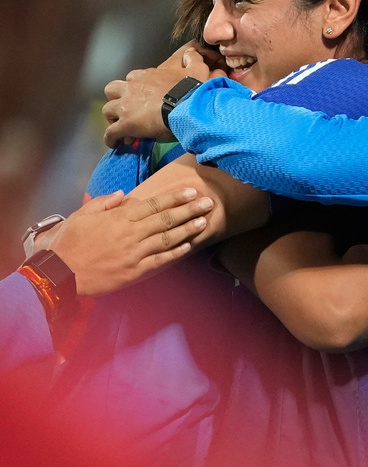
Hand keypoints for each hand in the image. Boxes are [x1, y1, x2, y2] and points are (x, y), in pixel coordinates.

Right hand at [45, 187, 214, 295]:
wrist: (59, 275)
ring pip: (168, 238)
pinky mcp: (135, 271)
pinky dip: (176, 253)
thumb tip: (122, 194)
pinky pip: (161, 260)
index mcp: (119, 217)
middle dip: (190, 210)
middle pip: (167, 219)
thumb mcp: (81, 216)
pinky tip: (190, 246)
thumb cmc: (67, 243)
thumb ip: (103, 203)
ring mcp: (135, 253)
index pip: (154, 204)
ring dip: (188, 229)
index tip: (192, 192)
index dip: (175, 197)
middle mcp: (132, 233)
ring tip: (205, 222)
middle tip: (209, 203)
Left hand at [102, 41, 226, 147]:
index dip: (136, 88)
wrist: (187, 108)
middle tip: (127, 110)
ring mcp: (126, 106)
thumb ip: (192, 60)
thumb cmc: (192, 91)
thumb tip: (192, 53)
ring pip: (107, 110)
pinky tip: (115, 144)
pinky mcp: (126, 124)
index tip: (144, 98)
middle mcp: (132, 88)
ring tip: (122, 128)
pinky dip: (111, 138)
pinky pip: (110, 133)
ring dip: (112, 118)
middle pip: (112, 90)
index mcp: (146, 76)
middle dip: (116, 99)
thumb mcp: (197, 70)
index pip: (133, 77)